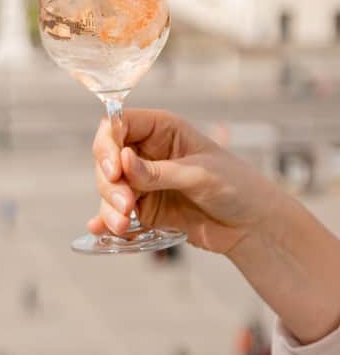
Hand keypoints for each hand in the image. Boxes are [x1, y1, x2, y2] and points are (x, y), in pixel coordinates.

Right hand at [90, 109, 282, 254]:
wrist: (253, 226)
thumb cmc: (238, 187)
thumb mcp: (199, 175)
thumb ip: (157, 172)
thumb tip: (122, 161)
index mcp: (163, 130)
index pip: (119, 124)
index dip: (108, 144)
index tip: (114, 170)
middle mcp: (148, 153)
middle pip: (107, 159)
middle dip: (110, 184)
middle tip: (125, 205)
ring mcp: (144, 182)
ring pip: (109, 189)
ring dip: (110, 207)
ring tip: (124, 224)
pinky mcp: (144, 209)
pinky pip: (116, 212)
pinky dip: (107, 221)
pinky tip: (101, 229)